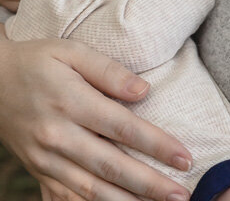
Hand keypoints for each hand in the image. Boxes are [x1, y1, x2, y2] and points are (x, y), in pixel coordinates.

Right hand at [0, 35, 191, 200]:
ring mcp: (45, 161)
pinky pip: (66, 199)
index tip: (184, 158)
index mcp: (70, 103)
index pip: (122, 128)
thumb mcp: (71, 51)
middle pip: (110, 166)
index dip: (156, 145)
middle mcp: (58, 137)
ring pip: (89, 190)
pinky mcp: (38, 173)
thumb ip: (108, 70)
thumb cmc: (39, 61)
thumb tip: (143, 90)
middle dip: (149, 184)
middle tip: (181, 196)